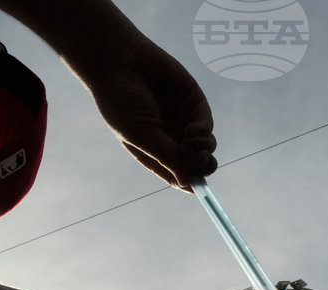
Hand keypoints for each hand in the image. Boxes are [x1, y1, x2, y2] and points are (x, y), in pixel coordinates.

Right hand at [89, 36, 216, 192]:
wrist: (121, 63)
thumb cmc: (121, 103)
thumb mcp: (142, 136)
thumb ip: (166, 157)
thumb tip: (188, 182)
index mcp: (152, 154)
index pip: (177, 175)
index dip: (189, 183)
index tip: (198, 188)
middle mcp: (169, 140)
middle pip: (195, 164)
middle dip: (201, 167)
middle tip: (197, 162)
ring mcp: (182, 121)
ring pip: (205, 146)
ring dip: (203, 151)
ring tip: (188, 144)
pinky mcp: (193, 103)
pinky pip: (206, 124)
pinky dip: (203, 132)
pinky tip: (191, 131)